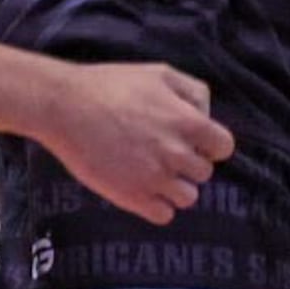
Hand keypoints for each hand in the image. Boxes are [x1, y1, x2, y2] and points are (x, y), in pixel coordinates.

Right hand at [44, 63, 235, 224]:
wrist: (66, 107)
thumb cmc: (111, 85)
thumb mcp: (159, 73)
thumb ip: (193, 92)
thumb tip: (205, 115)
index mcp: (187, 122)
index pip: (224, 147)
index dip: (210, 143)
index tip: (193, 140)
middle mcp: (177, 153)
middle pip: (204, 173)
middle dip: (187, 162)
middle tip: (162, 150)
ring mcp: (156, 179)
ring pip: (187, 198)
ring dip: (174, 186)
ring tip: (150, 170)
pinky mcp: (134, 199)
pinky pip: (164, 215)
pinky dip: (157, 205)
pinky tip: (140, 186)